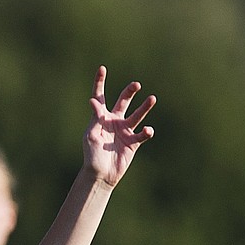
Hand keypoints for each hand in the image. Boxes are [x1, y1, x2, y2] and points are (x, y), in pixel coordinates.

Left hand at [85, 66, 155, 188]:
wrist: (100, 175)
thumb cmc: (92, 156)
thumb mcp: (91, 136)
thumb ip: (95, 119)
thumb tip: (93, 101)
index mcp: (101, 118)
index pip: (100, 97)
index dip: (100, 83)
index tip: (102, 68)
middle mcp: (114, 121)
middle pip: (123, 101)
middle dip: (130, 91)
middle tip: (136, 85)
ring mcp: (125, 130)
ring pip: (137, 114)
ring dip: (145, 107)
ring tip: (152, 99)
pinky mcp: (133, 141)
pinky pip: (143, 133)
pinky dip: (146, 131)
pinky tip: (147, 130)